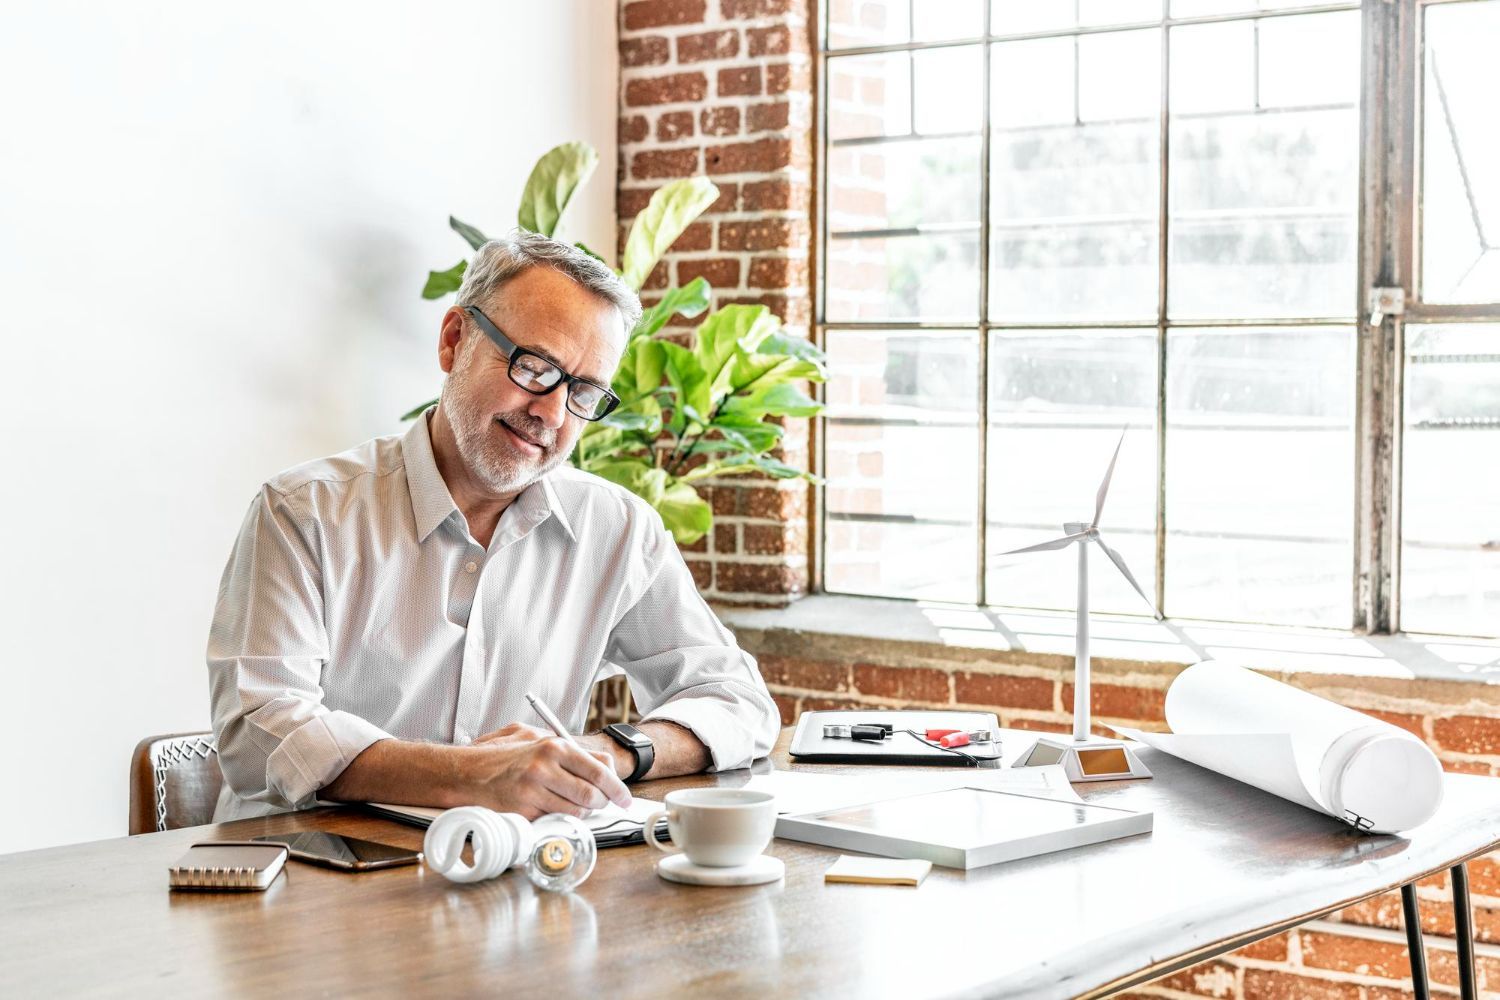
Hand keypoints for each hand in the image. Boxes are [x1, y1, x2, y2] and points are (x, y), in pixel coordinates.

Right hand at [466, 723, 630, 817]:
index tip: (624, 797)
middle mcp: (545, 767)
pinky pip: (556, 820)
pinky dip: (562, 819)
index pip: (599, 770)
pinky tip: (555, 810)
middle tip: (603, 804)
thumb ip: (571, 749)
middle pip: (593, 793)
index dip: (617, 787)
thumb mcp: (537, 739)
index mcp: (554, 746)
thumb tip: (604, 765)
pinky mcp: (524, 810)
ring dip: (583, 813)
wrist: (468, 772)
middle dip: (603, 803)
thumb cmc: (504, 756)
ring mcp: (534, 790)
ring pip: (577, 810)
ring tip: (576, 806)